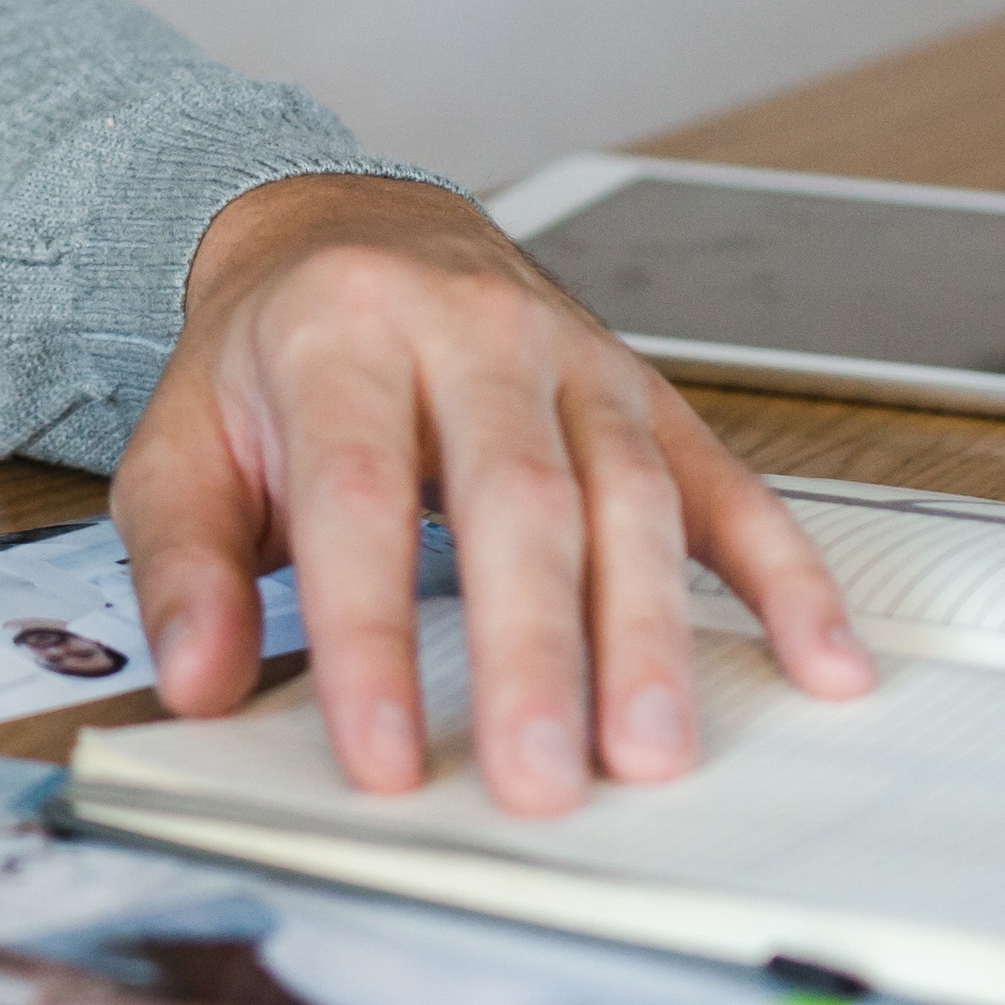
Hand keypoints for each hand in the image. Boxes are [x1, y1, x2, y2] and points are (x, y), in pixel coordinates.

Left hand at [114, 174, 871, 814]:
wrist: (350, 227)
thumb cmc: (269, 357)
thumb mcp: (183, 442)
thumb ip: (185, 564)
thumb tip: (198, 682)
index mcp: (342, 336)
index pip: (360, 497)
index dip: (372, 636)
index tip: (385, 757)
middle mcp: (471, 332)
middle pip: (517, 498)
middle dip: (535, 647)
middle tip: (543, 777)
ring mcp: (574, 358)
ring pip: (629, 493)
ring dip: (651, 631)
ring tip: (654, 751)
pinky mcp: (644, 392)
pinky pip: (725, 483)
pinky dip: (783, 573)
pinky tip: (821, 659)